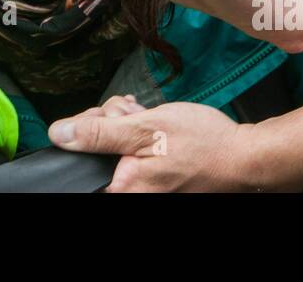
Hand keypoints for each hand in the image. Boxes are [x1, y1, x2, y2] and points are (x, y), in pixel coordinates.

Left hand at [48, 97, 265, 191]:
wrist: (243, 154)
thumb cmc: (202, 144)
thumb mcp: (146, 128)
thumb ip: (101, 133)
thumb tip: (60, 134)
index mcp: (121, 186)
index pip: (81, 153)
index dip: (90, 125)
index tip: (111, 116)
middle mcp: (129, 189)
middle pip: (96, 143)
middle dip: (113, 119)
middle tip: (137, 114)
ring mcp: (141, 181)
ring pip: (115, 138)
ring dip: (128, 120)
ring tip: (151, 117)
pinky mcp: (152, 172)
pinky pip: (132, 144)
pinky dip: (139, 127)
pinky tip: (151, 120)